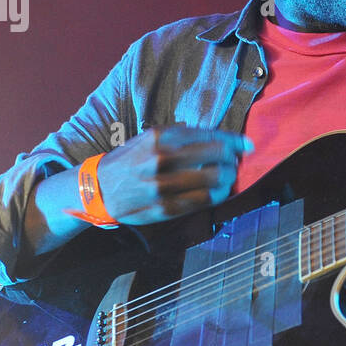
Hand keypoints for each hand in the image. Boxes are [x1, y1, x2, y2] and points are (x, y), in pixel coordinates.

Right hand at [94, 125, 252, 224]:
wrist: (99, 188)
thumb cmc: (130, 160)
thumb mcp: (149, 138)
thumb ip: (181, 136)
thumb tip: (219, 139)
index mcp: (160, 137)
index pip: (209, 137)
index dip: (234, 142)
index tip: (246, 145)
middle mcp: (162, 159)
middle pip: (217, 158)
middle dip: (231, 161)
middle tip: (233, 162)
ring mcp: (163, 186)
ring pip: (213, 181)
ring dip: (227, 179)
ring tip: (227, 177)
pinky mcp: (165, 208)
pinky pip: (203, 201)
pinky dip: (218, 195)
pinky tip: (219, 191)